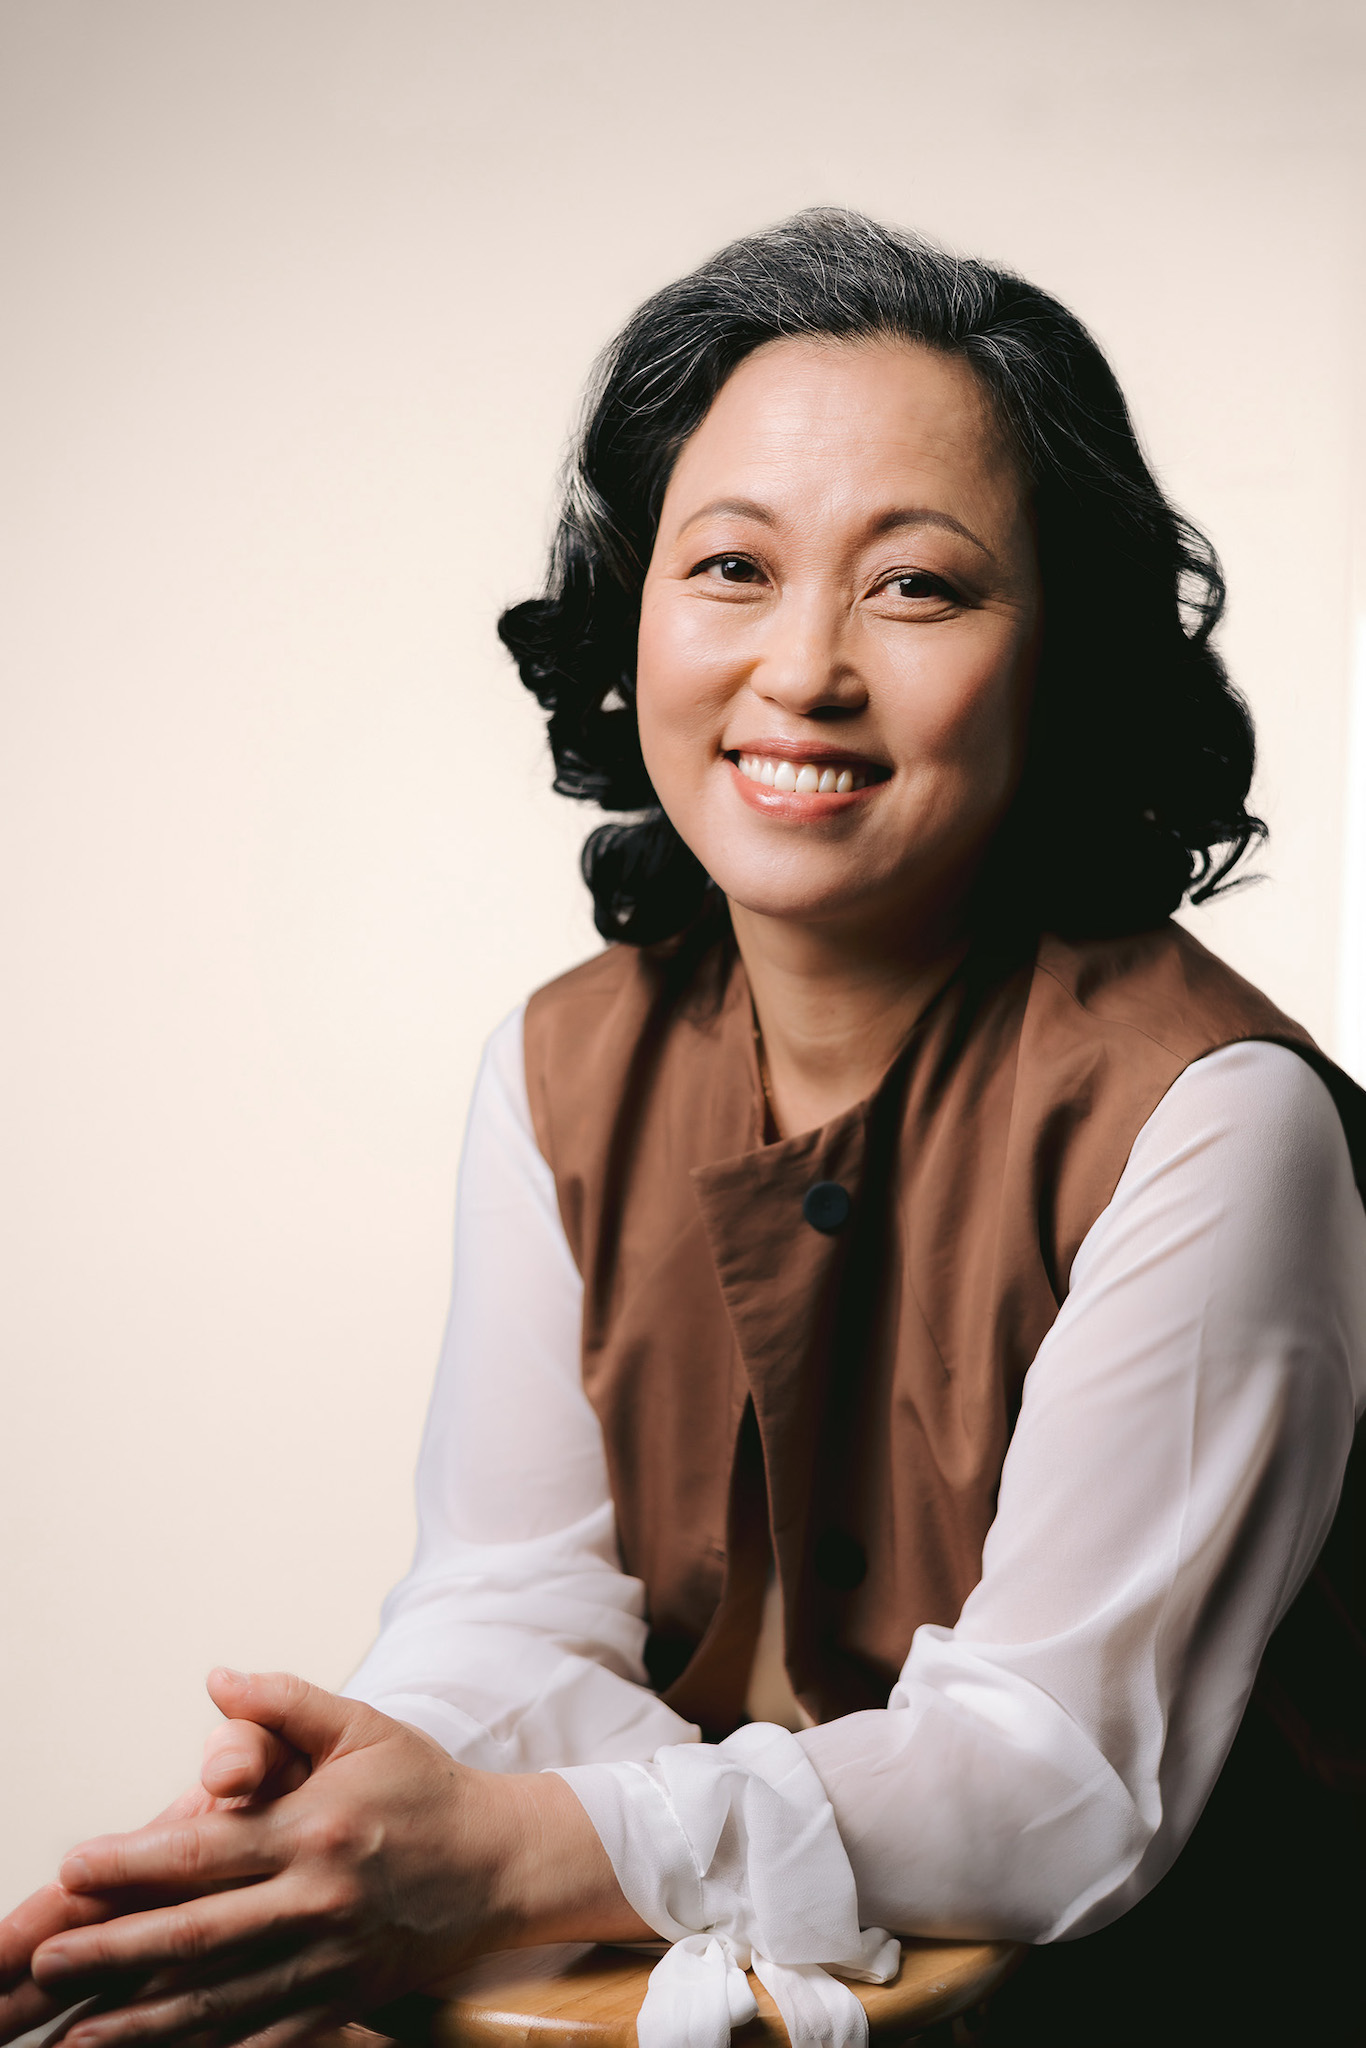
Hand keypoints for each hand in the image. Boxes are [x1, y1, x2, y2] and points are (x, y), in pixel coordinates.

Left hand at [23, 1669, 646, 2047]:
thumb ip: (286, 1702)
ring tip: (78, 2037)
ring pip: (220, 2000)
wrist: (502, 1862)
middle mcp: (316, 1899)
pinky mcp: (341, 2000)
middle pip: (197, 1934)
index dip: (135, 1861)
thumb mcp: (362, 1726)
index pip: (207, 1848)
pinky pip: (264, 2036)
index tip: (73, 1868)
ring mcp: (328, 1959)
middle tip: (48, 1963)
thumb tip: (217, 1679)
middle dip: (114, 1951)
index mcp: (314, 1827)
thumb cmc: (426, 1788)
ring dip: (143, 2024)